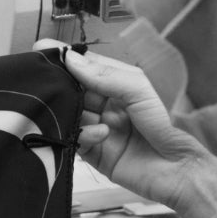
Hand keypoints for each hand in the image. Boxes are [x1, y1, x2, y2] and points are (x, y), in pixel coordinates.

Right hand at [55, 44, 216, 217]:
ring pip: (70, 115)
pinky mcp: (93, 153)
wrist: (175, 168)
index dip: (65, 59)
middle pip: (73, 91)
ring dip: (71, 113)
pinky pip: (75, 140)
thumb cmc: (166, 125)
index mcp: (118, 85)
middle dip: (62, 87)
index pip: (86, 67)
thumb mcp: (139, 90)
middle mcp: (105, 105)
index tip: (41, 49)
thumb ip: (105, 75)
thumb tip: (71, 60)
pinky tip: (102, 134)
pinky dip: (84, 135)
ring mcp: (98, 128)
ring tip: (82, 113)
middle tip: (46, 84)